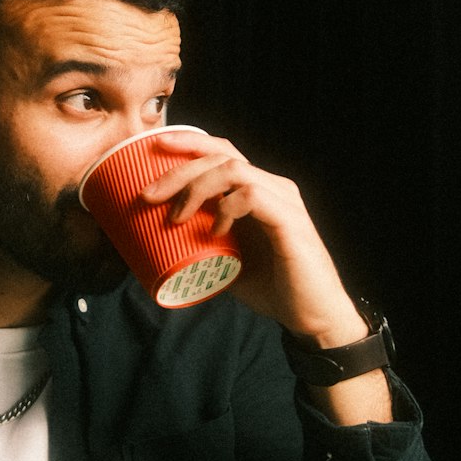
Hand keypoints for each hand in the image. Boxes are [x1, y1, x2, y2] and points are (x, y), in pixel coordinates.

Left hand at [141, 129, 366, 344]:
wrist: (312, 317)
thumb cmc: (273, 287)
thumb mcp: (226, 261)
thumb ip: (200, 246)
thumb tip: (155, 244)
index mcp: (259, 190)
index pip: (222, 152)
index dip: (189, 143)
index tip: (154, 147)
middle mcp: (273, 187)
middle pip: (221, 156)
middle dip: (179, 169)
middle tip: (148, 195)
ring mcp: (284, 201)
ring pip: (234, 170)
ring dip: (196, 188)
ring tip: (175, 216)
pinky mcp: (290, 221)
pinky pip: (253, 196)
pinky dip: (226, 208)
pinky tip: (214, 231)